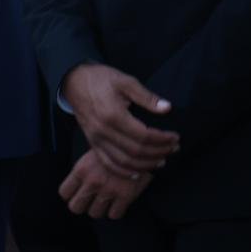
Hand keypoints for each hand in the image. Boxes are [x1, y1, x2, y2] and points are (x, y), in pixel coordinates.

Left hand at [58, 149, 150, 219]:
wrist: (141, 145)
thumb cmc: (116, 147)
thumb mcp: (94, 152)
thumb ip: (84, 169)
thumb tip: (78, 185)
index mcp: (81, 169)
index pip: (64, 192)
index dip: (71, 194)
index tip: (78, 192)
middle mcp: (92, 182)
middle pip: (75, 208)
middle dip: (83, 205)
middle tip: (91, 199)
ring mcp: (108, 190)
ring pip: (94, 213)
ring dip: (100, 208)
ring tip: (106, 199)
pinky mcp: (125, 196)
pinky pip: (114, 215)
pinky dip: (116, 211)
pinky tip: (119, 202)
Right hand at [60, 64, 179, 174]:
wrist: (75, 81)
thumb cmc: (102, 79)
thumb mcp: (126, 81)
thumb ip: (146, 96)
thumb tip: (167, 108)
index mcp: (113, 115)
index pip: (143, 136)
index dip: (162, 139)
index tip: (175, 137)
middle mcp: (104, 131)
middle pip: (135, 151)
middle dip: (158, 152)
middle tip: (174, 148)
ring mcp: (96, 139)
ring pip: (123, 162)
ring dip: (145, 165)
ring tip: (161, 160)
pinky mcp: (92, 143)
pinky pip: (108, 163)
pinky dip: (124, 172)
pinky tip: (138, 172)